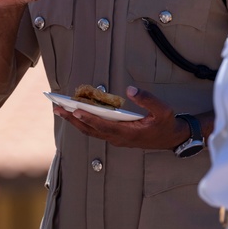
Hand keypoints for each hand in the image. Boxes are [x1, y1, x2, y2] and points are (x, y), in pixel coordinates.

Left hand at [53, 86, 187, 149]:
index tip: (75, 111)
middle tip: (57, 109)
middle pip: (91, 130)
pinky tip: (74, 112)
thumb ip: (148, 99)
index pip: (104, 126)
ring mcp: (115, 138)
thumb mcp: (163, 110)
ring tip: (59, 110)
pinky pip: (95, 130)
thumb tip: (130, 90)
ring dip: (74, 121)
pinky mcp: (115, 136)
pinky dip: (82, 122)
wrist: (170, 138)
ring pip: (91, 131)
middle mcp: (118, 138)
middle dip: (73, 119)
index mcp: (129, 133)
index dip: (89, 119)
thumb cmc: (165, 124)